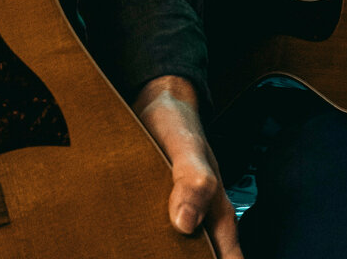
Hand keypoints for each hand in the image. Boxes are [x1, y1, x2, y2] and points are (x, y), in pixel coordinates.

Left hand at [131, 75, 240, 255]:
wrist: (155, 104)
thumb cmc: (177, 124)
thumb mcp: (186, 148)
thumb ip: (193, 180)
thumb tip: (185, 224)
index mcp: (219, 220)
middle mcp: (202, 230)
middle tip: (153, 258)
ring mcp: (180, 229)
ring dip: (160, 257)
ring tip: (132, 256)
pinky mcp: (157, 224)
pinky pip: (157, 249)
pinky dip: (148, 252)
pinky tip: (127, 251)